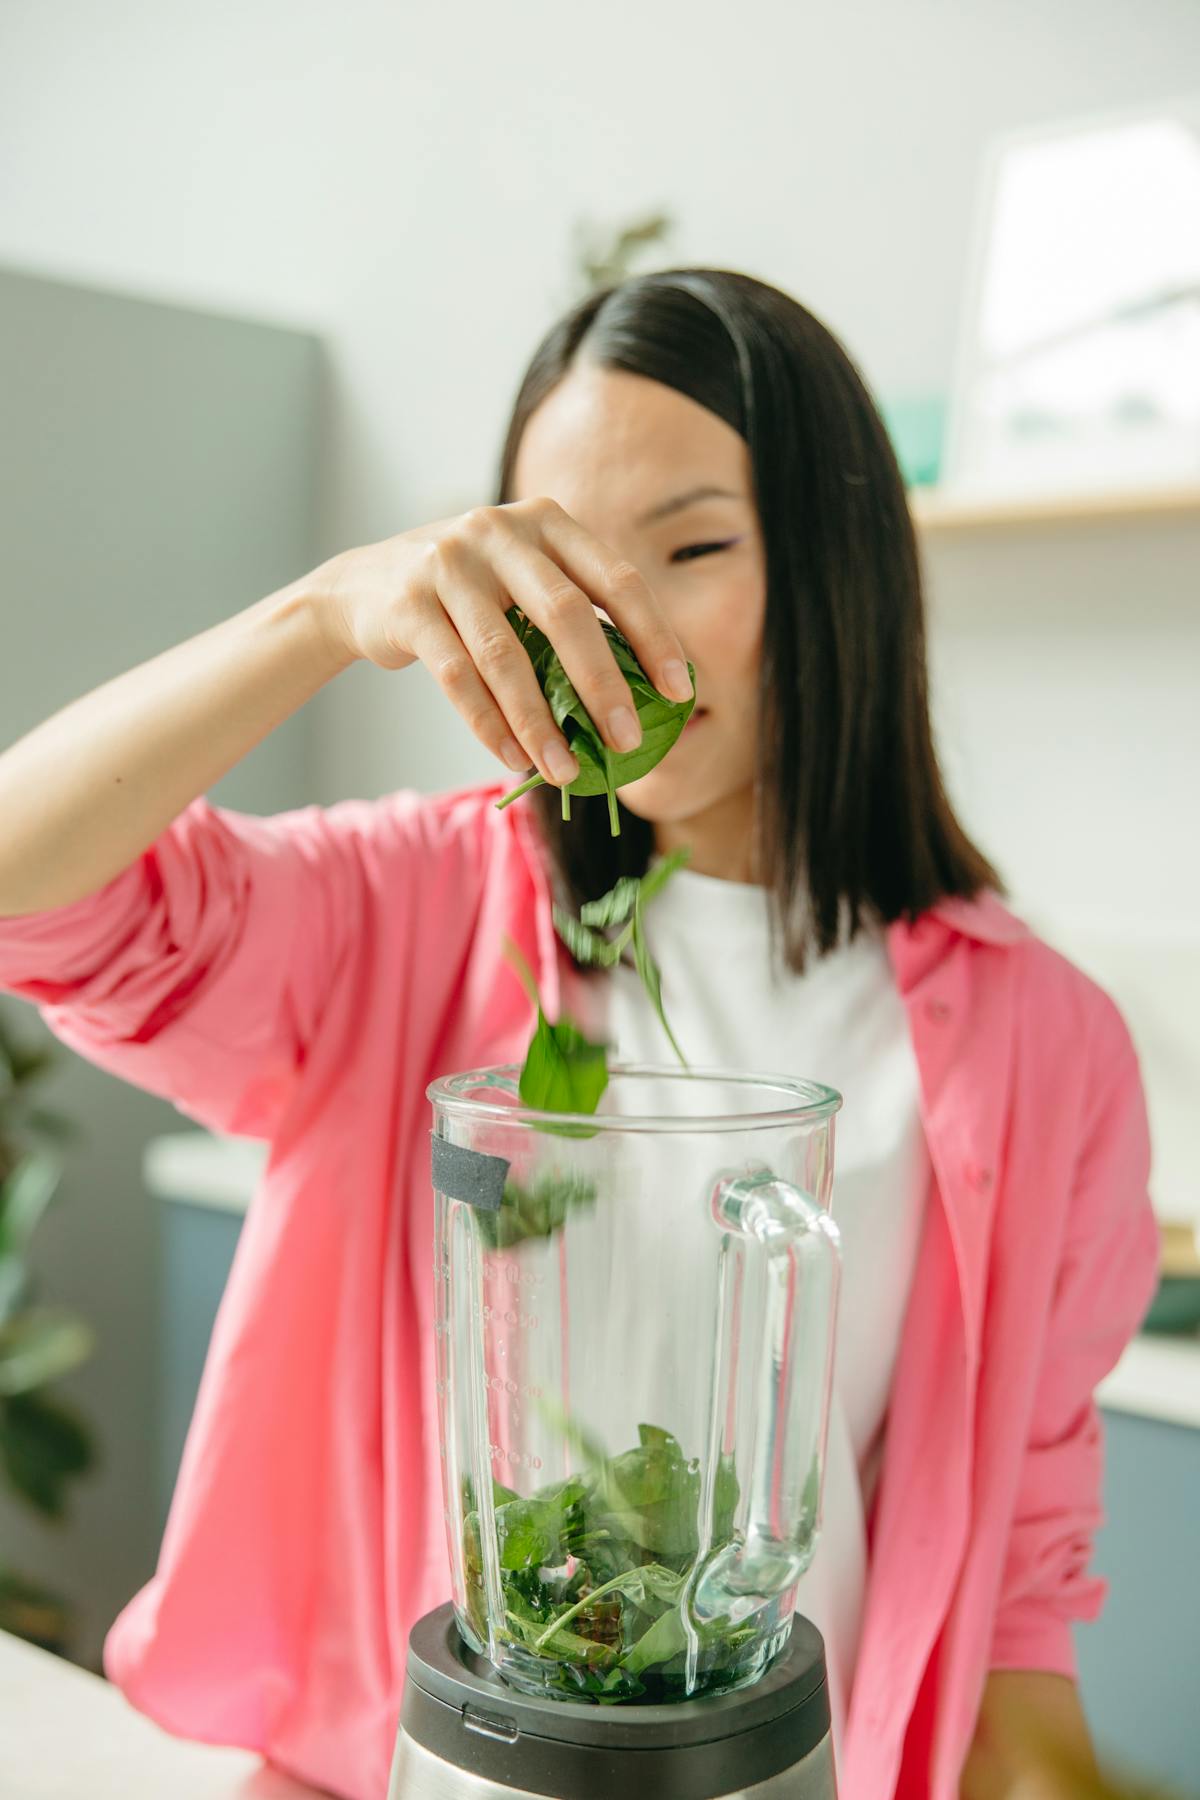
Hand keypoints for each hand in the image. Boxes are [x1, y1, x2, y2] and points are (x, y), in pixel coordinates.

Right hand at [309, 497, 693, 790]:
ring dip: (540, 723)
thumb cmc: (472, 595)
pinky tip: (515, 758)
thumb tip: (646, 697)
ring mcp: (450, 563)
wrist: (366, 588)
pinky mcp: (409, 604)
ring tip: (565, 771)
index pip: (616, 579)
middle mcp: (500, 531)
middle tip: (626, 743)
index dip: (653, 637)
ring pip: (507, 655)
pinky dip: (490, 725)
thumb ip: (576, 615)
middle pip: (567, 614)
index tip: (679, 693)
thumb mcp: (525, 582)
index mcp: (548, 521)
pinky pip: (457, 677)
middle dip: (602, 686)